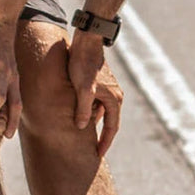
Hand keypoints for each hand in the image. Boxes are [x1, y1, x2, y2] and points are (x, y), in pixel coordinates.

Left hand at [68, 30, 123, 156]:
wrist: (87, 41)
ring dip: (95, 122)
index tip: (98, 154)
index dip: (105, 142)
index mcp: (113, 99)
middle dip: (102, 135)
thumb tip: (81, 127)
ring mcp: (108, 88)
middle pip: (109, 121)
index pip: (112, 127)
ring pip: (102, 111)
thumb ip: (82, 109)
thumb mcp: (82, 89)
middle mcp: (115, 95)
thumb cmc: (83, 64)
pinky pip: (97, 102)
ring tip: (84, 134)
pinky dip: (91, 110)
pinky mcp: (101, 82)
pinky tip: (80, 112)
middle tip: (93, 149)